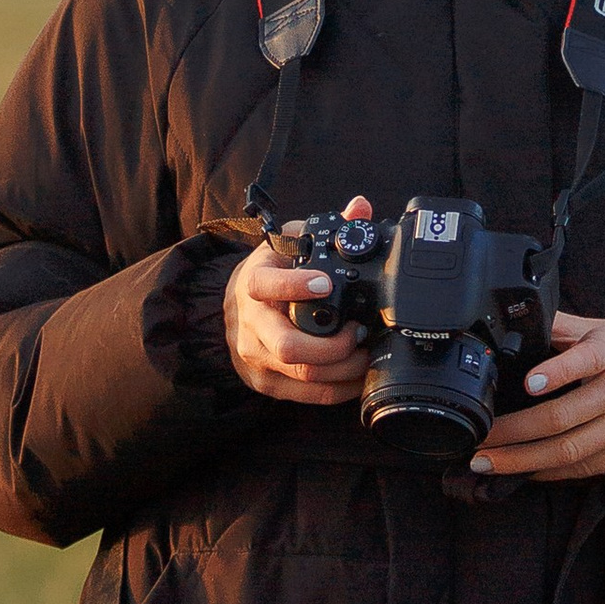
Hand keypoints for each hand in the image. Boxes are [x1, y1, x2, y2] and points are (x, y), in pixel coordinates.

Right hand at [224, 197, 378, 404]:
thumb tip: (361, 207)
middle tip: (359, 331)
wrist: (236, 308)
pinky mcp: (267, 383)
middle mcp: (251, 323)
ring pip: (302, 375)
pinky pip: (308, 396)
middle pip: (287, 346)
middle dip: (333, 346)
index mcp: (254, 283)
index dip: (294, 286)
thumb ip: (328, 227)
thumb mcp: (291, 243)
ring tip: (368, 352)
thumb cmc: (272, 273)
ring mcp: (256, 357)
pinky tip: (360, 375)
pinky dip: (340, 389)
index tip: (326, 284)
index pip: (265, 285)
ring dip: (343, 368)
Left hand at [469, 312, 604, 481]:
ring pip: (571, 452)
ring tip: (488, 463)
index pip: (587, 358)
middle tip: (477, 441)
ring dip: (523, 462)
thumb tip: (519, 317)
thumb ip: (566, 328)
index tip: (529, 383)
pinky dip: (553, 472)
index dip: (558, 371)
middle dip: (512, 435)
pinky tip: (526, 471)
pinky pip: (590, 468)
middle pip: (564, 419)